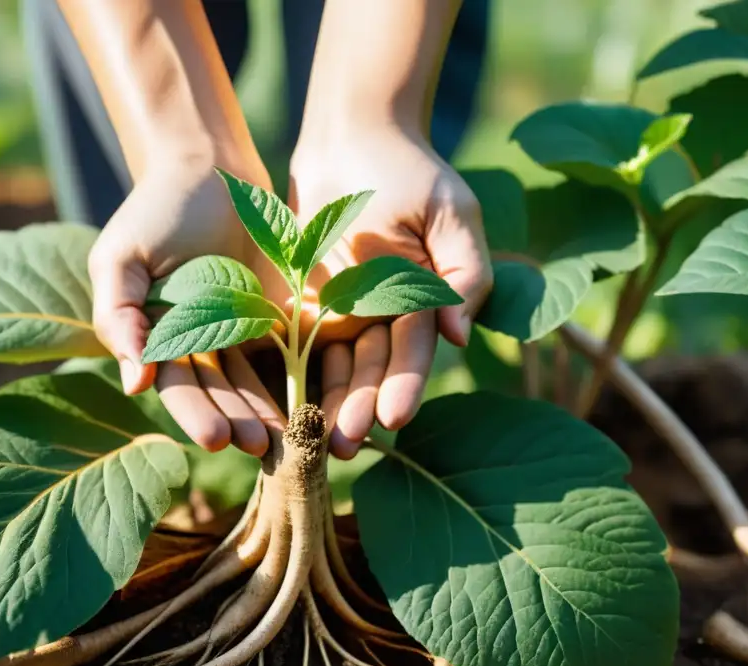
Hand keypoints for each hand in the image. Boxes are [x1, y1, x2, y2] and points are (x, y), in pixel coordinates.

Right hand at [89, 159, 289, 455]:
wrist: (208, 167)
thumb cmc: (156, 209)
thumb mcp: (122, 258)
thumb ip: (119, 315)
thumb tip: (134, 382)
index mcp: (154, 338)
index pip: (176, 385)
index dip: (195, 414)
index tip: (216, 440)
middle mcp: (193, 343)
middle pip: (218, 392)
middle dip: (238, 422)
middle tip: (263, 449)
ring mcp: (234, 331)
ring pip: (252, 381)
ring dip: (268, 411)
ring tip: (293, 438)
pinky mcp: (271, 316)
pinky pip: (285, 353)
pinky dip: (295, 379)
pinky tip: (313, 404)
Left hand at [290, 127, 491, 458]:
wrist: (351, 138)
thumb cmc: (410, 171)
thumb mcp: (452, 215)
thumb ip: (464, 273)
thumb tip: (460, 334)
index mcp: (424, 302)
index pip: (415, 352)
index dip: (405, 385)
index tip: (394, 418)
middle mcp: (384, 316)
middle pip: (372, 370)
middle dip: (361, 407)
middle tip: (346, 445)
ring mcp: (343, 313)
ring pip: (334, 366)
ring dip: (326, 403)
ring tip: (314, 439)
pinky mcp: (305, 303)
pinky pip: (296, 342)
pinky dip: (292, 371)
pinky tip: (283, 402)